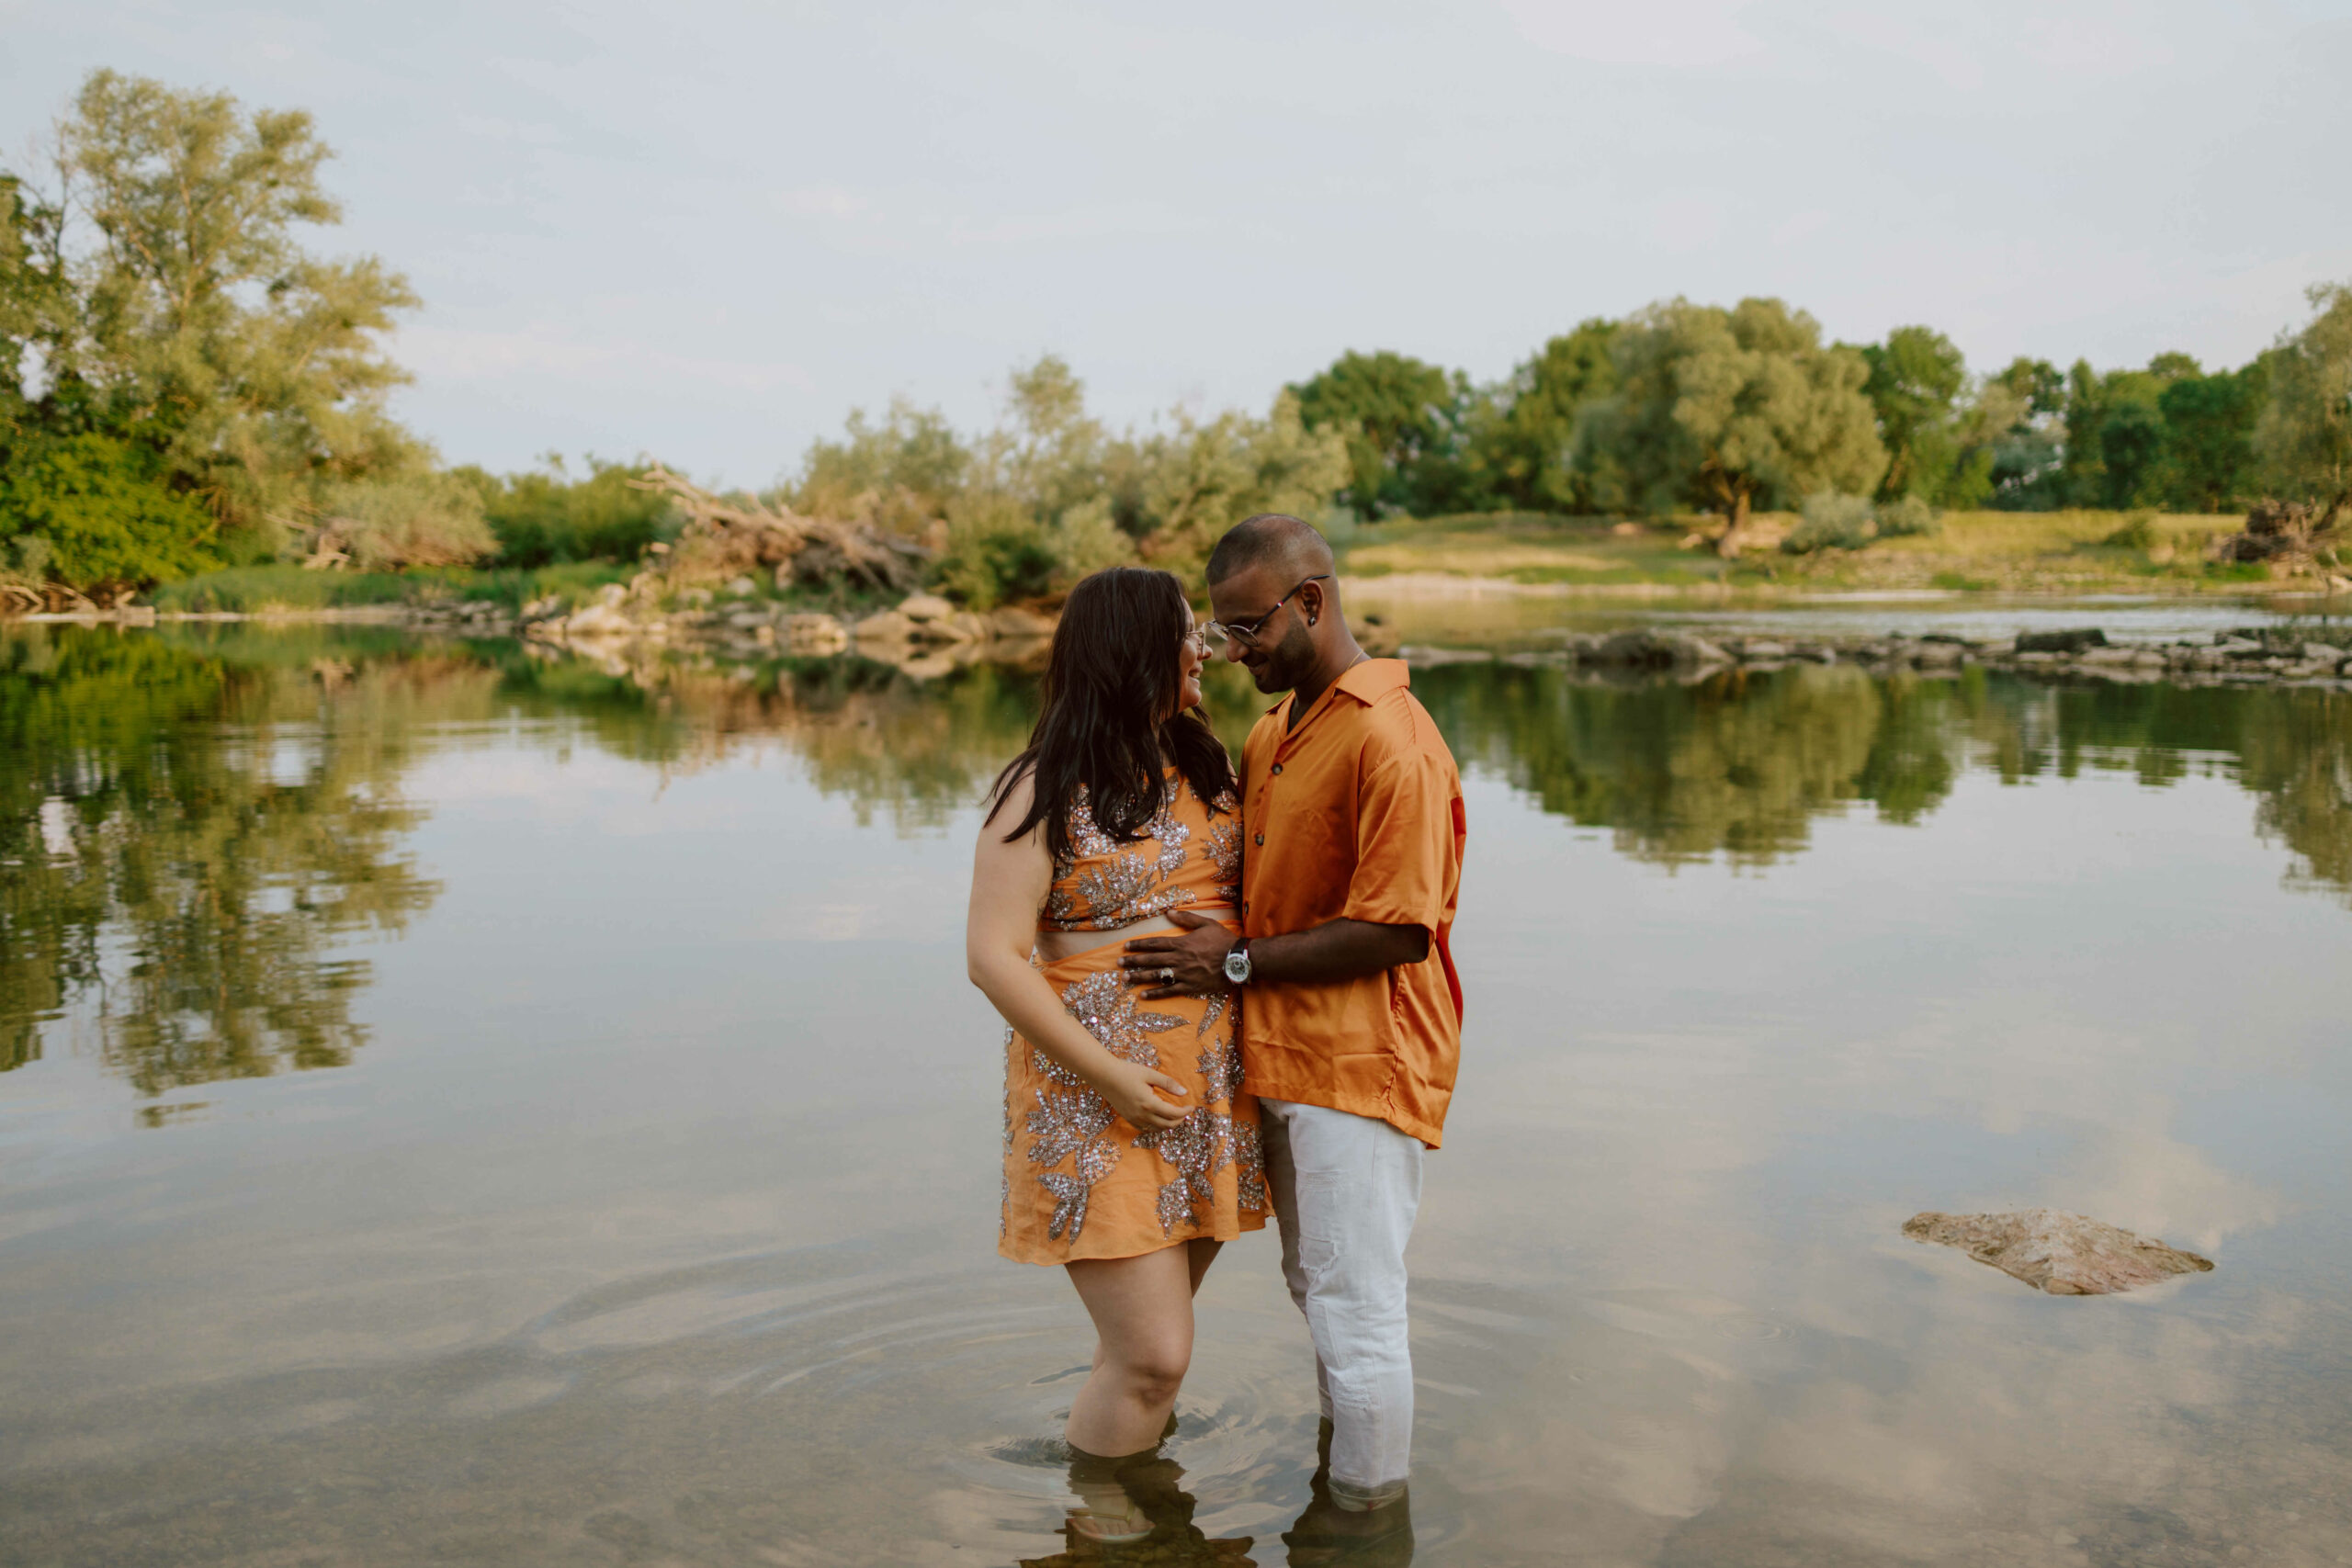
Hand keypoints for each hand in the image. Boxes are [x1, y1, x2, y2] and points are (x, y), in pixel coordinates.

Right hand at [1096, 1058, 1189, 1131]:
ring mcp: (1134, 1119)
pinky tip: (1159, 1117)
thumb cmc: (1127, 1071)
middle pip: (1167, 1125)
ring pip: (1157, 1130)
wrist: (1104, 1076)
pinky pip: (1146, 1129)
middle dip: (1180, 1120)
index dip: (1185, 1112)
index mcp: (1149, 1103)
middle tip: (1185, 1111)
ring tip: (1174, 1114)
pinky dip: (1157, 1126)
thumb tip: (1184, 1092)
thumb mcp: (1150, 1074)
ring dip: (1169, 1124)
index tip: (1192, 1106)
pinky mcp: (1129, 1119)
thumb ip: (1168, 1084)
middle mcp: (1142, 1115)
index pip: (1173, 1114)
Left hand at [1119, 908, 1234, 999]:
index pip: (1154, 944)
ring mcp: (1183, 974)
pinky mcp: (1190, 986)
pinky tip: (1143, 995)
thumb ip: (1187, 918)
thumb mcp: (1206, 924)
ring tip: (1125, 979)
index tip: (1125, 947)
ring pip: (1156, 976)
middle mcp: (1179, 959)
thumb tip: (1169, 912)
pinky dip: (1155, 993)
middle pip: (1151, 960)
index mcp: (1181, 943)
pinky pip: (1169, 991)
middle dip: (1133, 961)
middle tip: (1119, 963)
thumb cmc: (1223, 941)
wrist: (1238, 960)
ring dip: (1139, 977)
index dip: (1139, 945)